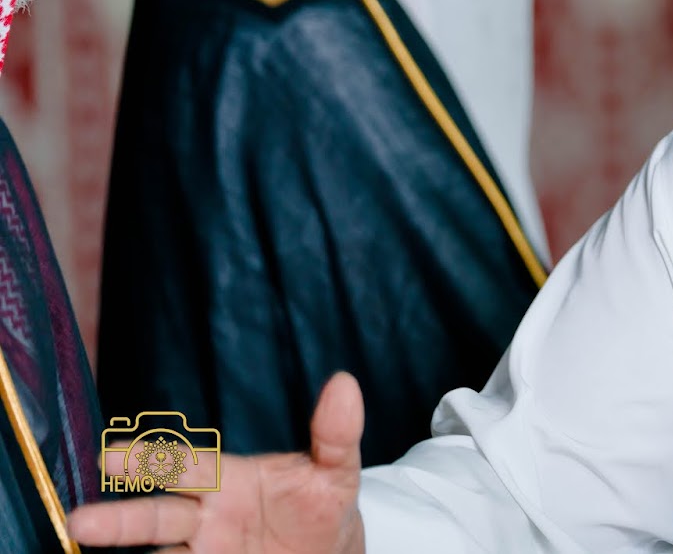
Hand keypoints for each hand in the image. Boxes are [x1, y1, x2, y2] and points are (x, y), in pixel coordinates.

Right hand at [68, 371, 366, 552]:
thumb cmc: (323, 508)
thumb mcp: (336, 474)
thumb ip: (335, 435)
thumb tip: (345, 383)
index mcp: (228, 482)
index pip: (184, 468)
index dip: (151, 461)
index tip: (110, 458)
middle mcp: (205, 519)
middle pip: (156, 518)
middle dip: (119, 522)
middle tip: (78, 523)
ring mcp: (203, 552)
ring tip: (85, 551)